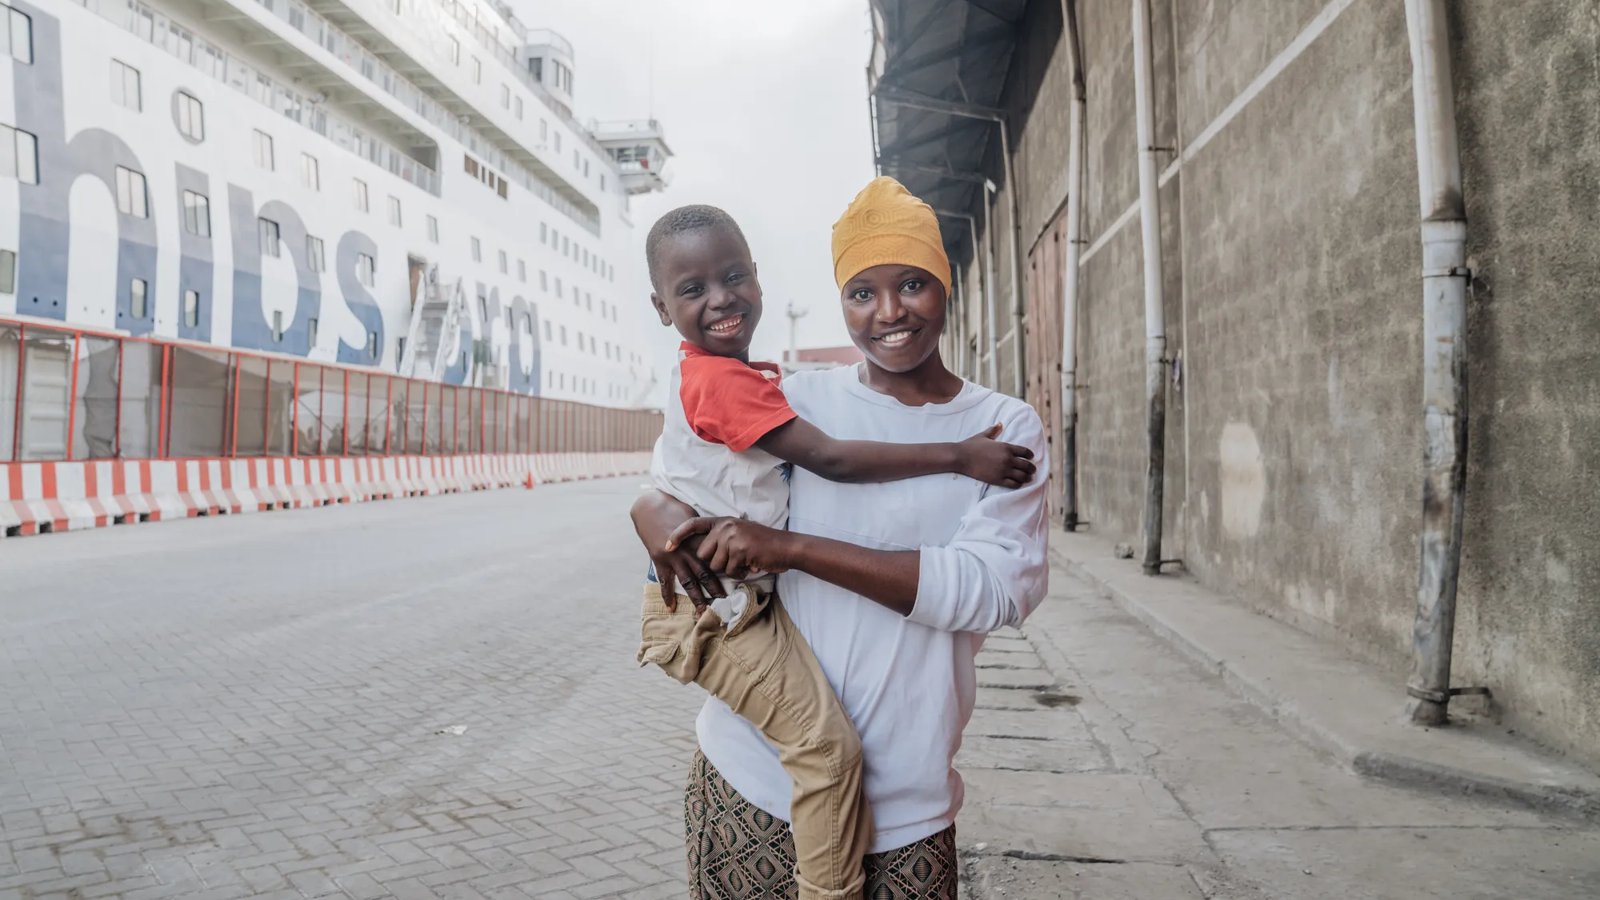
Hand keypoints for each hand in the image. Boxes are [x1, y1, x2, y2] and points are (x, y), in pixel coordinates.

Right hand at [630, 492, 725, 613]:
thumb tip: (722, 541)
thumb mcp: (694, 519)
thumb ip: (706, 533)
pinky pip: (665, 581)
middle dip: (715, 589)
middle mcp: (687, 551)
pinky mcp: (659, 560)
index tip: (740, 578)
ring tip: (702, 612)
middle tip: (725, 603)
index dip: (728, 568)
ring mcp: (672, 557)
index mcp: (698, 539)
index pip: (716, 558)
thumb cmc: (675, 510)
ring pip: (687, 581)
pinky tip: (671, 608)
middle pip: (704, 573)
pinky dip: (667, 595)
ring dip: (696, 597)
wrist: (650, 508)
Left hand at [666, 517, 796, 581]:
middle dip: (715, 563)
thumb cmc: (762, 545)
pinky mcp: (739, 550)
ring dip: (729, 569)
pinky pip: (730, 571)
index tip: (666, 546)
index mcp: (723, 521)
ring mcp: (732, 537)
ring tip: (745, 561)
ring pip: (715, 565)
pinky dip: (740, 574)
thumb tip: (703, 554)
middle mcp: (725, 527)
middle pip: (702, 554)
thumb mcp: (739, 533)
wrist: (786, 547)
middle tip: (735, 560)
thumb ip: (722, 538)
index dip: (677, 535)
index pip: (693, 524)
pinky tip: (751, 565)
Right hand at [955, 424, 1036, 487]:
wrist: (961, 457)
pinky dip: (1018, 484)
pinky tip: (1018, 483)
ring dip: (1027, 477)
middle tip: (1033, 470)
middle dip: (1031, 468)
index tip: (1031, 457)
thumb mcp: (983, 436)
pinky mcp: (998, 479)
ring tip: (1028, 478)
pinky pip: (1013, 484)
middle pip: (1026, 465)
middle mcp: (1007, 459)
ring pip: (1022, 476)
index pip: (1025, 452)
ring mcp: (1003, 470)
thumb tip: (1000, 423)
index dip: (1030, 455)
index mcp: (1006, 447)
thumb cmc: (971, 445)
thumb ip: (994, 430)